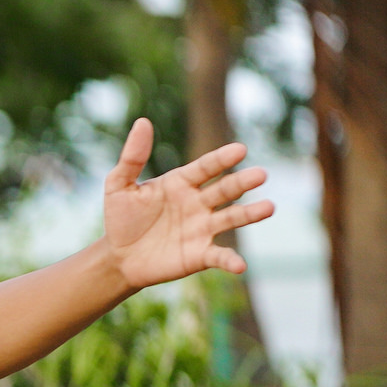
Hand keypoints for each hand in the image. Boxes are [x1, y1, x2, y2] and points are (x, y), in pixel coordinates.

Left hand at [102, 119, 274, 289]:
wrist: (119, 257)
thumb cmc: (121, 218)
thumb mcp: (119, 186)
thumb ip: (132, 157)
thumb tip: (142, 122)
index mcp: (182, 182)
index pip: (206, 167)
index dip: (221, 159)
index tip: (239, 150)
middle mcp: (198, 203)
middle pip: (225, 190)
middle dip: (242, 183)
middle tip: (260, 175)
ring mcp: (203, 228)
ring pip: (232, 218)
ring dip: (250, 214)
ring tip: (268, 208)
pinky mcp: (201, 254)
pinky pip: (220, 256)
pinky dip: (231, 260)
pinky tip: (240, 265)